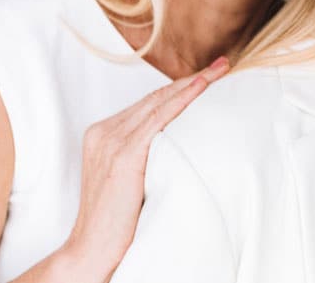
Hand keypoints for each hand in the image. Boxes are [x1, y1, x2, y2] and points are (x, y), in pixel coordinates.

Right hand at [56, 57, 230, 280]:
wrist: (92, 249)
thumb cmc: (117, 220)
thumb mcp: (130, 178)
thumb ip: (147, 154)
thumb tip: (184, 142)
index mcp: (103, 134)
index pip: (149, 103)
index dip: (180, 87)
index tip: (208, 76)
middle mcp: (104, 132)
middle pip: (155, 97)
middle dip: (192, 78)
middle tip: (223, 65)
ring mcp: (110, 141)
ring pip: (159, 103)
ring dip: (194, 83)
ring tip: (221, 70)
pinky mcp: (122, 154)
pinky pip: (158, 118)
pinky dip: (182, 99)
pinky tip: (202, 87)